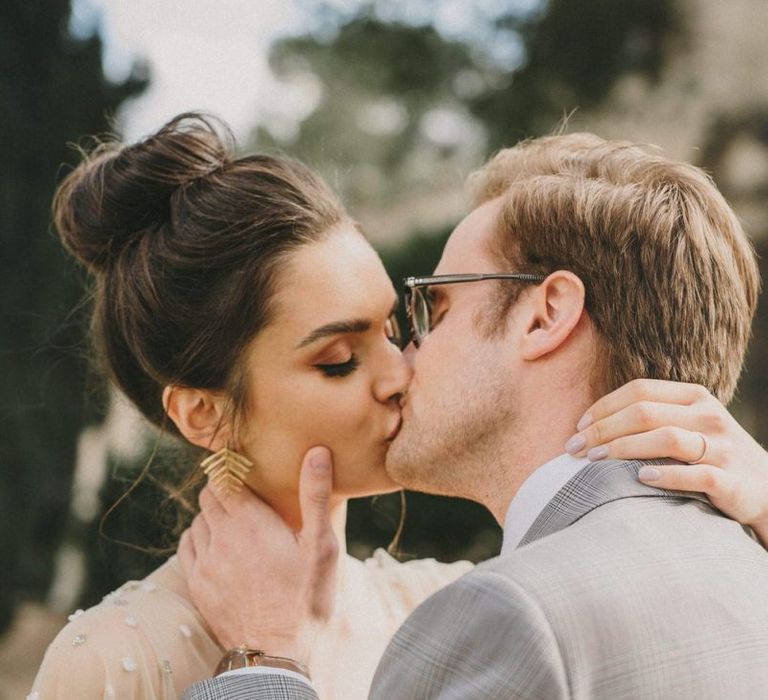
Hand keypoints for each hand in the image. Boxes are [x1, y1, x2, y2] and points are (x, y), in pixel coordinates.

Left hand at [177, 446, 338, 660]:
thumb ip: (314, 496)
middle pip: (209, 496)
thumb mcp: (320, 545)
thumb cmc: (304, 598)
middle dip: (224, 490)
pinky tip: (215, 545)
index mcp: (250, 521)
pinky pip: (186, 547)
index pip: (225, 478)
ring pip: (197, 521)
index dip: (232, 469)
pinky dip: (198, 539)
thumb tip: (316, 452)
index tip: (244, 468)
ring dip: (212, 516)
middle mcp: (221, 536)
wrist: (276, 652)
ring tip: (234, 522)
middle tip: (244, 494)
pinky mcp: (197, 585)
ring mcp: (204, 562)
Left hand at [564, 379, 767, 543]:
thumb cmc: (708, 453)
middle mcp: (708, 416)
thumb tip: (589, 425)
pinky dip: (666, 475)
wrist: (764, 486)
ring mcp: (722, 447)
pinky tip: (641, 477)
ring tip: (596, 460)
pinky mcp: (731, 480)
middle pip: (645, 413)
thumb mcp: (685, 424)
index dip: (603, 407)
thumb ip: (649, 417)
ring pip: (666, 438)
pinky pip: (696, 475)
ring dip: (624, 448)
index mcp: (693, 396)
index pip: (639, 391)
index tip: (578, 426)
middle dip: (603, 429)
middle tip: (575, 448)